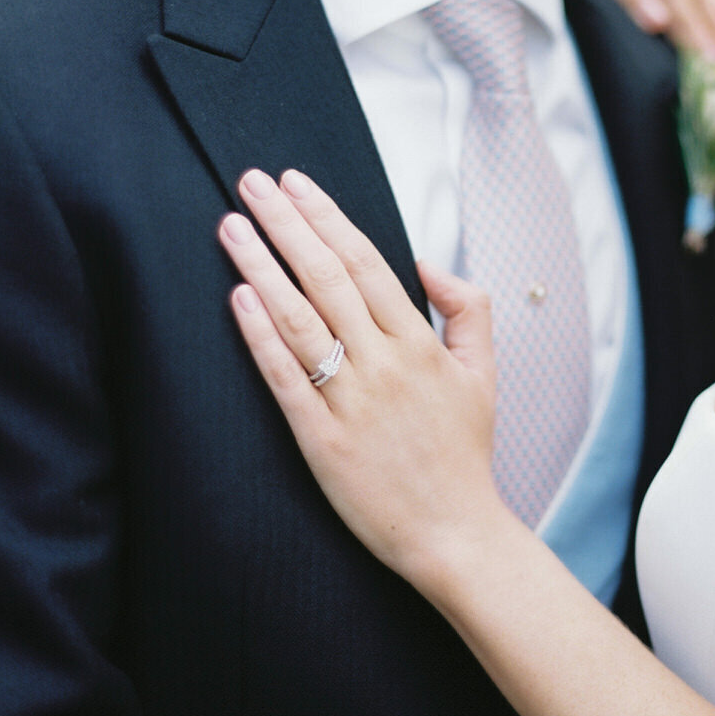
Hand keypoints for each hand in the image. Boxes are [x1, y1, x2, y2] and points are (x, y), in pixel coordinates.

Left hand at [218, 167, 508, 584]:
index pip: (367, 262)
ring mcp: (352, 401)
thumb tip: (428, 261)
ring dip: (261, 266)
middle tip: (252, 183)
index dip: (327, 217)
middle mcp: (385, 364)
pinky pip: (284, 377)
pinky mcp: (322, 440)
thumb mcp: (484, 373)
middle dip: (286, 224)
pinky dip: (259, 334)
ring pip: (299, 319)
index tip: (296, 183)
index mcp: (421, 344)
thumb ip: (467, 309)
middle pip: (327, 277)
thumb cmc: (464, 453)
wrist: (455, 532)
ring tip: (231, 226)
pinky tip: (238, 297)